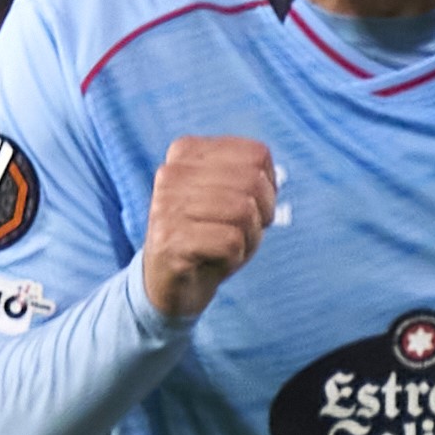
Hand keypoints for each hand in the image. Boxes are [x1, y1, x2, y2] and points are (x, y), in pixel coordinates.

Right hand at [140, 136, 279, 319]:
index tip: (250, 205)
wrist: (175, 282)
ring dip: (248, 238)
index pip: (257, 155)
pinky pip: (230, 241)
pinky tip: (214, 259)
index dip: (268, 187)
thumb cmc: (212, 235)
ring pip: (244, 211)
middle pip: (253, 182)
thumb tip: (267, 171)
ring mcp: (165, 205)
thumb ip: (253, 175)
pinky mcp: (167, 239)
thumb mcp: (237, 196)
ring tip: (226, 245)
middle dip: (261, 214)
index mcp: (187, 151)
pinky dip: (235, 256)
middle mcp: (171, 173)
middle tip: (240, 231)